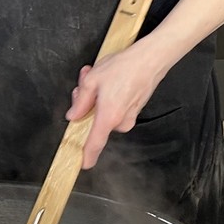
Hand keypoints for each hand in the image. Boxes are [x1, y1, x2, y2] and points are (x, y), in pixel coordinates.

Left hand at [65, 43, 171, 169]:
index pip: (94, 144)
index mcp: (108, 117)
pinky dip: (109, 97)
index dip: (86, 156)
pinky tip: (110, 80)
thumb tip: (74, 115)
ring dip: (97, 98)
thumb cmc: (124, 67)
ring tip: (98, 77)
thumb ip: (80, 101)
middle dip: (86, 104)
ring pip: (104, 113)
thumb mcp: (92, 80)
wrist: (150, 60)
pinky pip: (115, 109)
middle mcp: (121, 122)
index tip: (81, 164)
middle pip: (95, 122)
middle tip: (84, 84)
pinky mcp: (135, 111)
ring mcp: (129, 117)